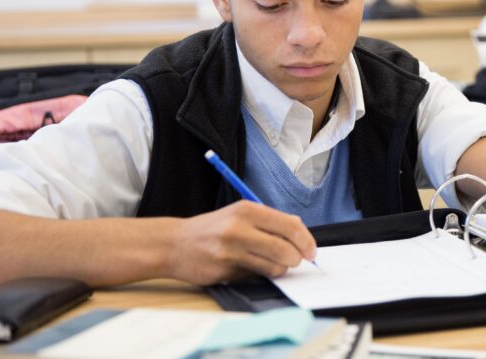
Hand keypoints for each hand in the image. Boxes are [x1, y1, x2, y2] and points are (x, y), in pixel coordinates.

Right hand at [168, 201, 315, 284]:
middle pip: (285, 248)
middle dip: (296, 259)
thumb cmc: (213, 229)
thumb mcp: (240, 214)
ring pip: (273, 267)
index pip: (290, 225)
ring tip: (272, 264)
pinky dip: (260, 275)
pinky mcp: (223, 270)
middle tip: (295, 261)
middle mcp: (239, 228)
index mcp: (248, 210)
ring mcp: (230, 250)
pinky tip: (250, 268)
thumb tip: (301, 233)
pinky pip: (255, 277)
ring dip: (280, 269)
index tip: (311, 251)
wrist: (174, 243)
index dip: (306, 241)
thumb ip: (270, 222)